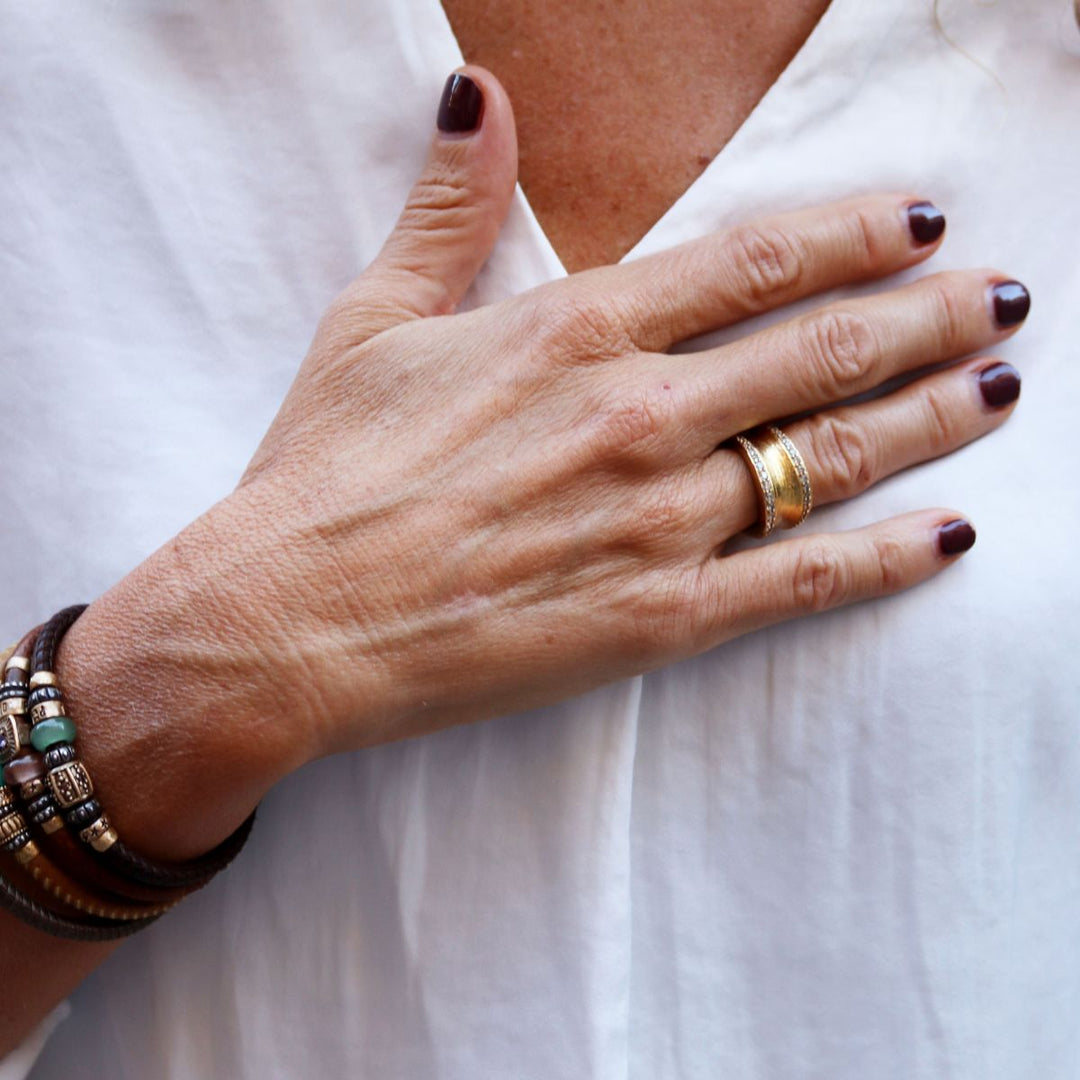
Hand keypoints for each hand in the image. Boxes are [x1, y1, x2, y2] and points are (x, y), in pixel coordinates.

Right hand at [221, 67, 1025, 756]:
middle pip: (823, 350)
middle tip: (1005, 297)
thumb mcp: (374, 321)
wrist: (285, 620)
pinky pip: (799, 583)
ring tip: (1000, 387)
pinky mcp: (655, 619)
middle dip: (928, 316)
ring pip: (832, 457)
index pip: (753, 262)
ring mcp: (656, 520)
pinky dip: (885, 559)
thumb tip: (476, 98)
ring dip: (931, 417)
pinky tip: (949, 536)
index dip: (853, 234)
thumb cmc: (323, 473)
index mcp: (573, 331)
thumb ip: (448, 210)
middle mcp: (636, 415)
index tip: (923, 220)